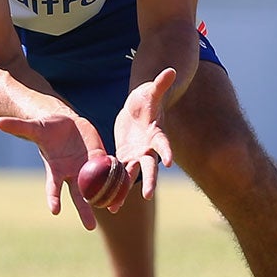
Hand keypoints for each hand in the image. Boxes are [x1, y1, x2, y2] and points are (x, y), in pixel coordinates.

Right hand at [0, 111, 130, 229]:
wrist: (65, 124)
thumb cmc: (47, 128)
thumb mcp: (35, 126)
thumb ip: (19, 127)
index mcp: (56, 169)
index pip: (53, 187)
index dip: (53, 198)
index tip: (55, 211)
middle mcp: (72, 173)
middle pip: (79, 195)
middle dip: (84, 210)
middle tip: (90, 227)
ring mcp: (87, 168)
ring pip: (97, 187)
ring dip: (105, 198)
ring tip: (114, 210)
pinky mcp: (99, 159)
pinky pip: (108, 171)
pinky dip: (115, 180)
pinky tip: (125, 191)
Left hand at [112, 68, 177, 198]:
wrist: (139, 109)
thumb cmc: (147, 98)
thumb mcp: (151, 91)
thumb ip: (160, 84)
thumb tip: (171, 70)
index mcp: (156, 134)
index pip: (163, 144)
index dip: (166, 152)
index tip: (168, 162)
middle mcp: (148, 150)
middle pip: (149, 167)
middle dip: (148, 181)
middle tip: (147, 195)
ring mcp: (136, 156)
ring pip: (131, 176)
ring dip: (124, 191)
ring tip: (114, 207)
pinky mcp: (124, 158)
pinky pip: (118, 175)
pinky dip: (113, 188)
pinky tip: (104, 202)